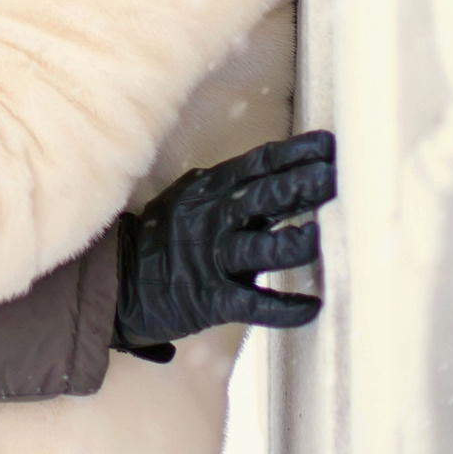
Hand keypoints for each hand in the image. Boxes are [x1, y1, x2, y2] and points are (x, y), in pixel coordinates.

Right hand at [113, 129, 335, 361]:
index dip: (295, 154)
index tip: (328, 145)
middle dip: (299, 186)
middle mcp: (212, 218)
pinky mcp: (211, 298)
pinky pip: (253, 303)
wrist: (120, 281)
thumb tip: (284, 173)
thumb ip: (232, 190)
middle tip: (332, 177)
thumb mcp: (190, 199)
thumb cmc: (164, 238)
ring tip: (318, 238)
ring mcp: (211, 259)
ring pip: (258, 248)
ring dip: (291, 244)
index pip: (258, 165)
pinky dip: (284, 308)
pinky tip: (312, 307)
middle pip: (261, 198)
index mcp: (209, 190)